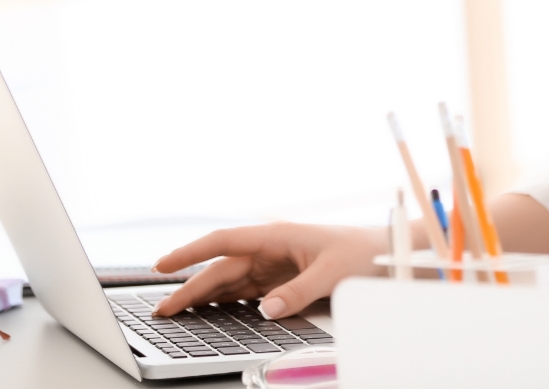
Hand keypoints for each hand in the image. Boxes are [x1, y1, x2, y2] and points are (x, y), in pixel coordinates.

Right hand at [150, 222, 384, 318]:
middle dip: (189, 288)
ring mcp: (272, 265)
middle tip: (163, 310)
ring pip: (228, 281)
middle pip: (220, 268)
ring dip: (202, 296)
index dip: (190, 253)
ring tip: (175, 313)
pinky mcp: (279, 281)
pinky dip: (223, 302)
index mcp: (276, 235)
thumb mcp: (332, 274)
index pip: (223, 242)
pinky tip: (207, 313)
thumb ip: (298, 292)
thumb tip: (266, 310)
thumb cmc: (361, 253)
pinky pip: (244, 292)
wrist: (386, 253)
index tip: (163, 265)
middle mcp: (268, 248)